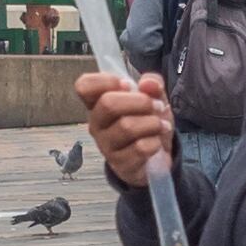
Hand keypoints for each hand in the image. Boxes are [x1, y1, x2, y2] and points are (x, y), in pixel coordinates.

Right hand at [77, 70, 175, 187]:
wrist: (157, 157)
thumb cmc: (147, 122)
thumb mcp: (154, 97)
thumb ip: (152, 84)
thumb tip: (148, 83)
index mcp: (99, 103)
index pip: (84, 87)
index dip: (105, 81)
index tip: (126, 85)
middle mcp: (97, 124)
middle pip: (108, 104)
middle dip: (140, 101)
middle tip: (157, 106)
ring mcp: (106, 146)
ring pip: (127, 127)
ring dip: (152, 123)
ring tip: (161, 125)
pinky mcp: (120, 164)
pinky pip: (140, 148)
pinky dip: (155, 142)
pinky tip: (157, 143)